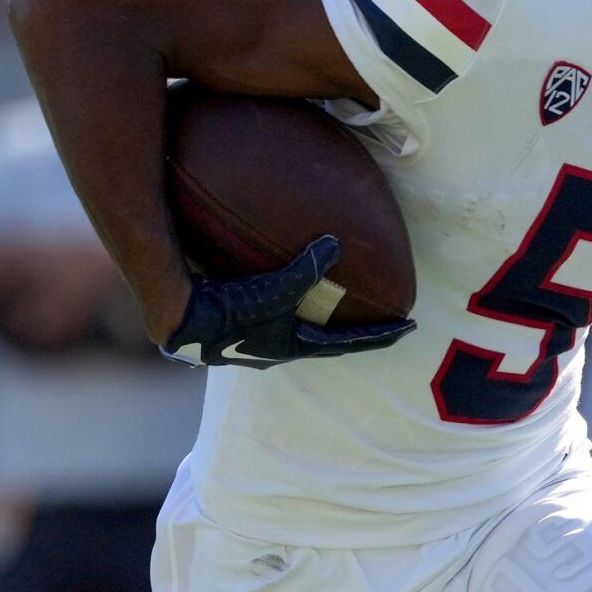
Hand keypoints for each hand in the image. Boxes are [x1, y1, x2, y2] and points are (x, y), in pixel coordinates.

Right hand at [161, 236, 414, 368]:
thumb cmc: (229, 310)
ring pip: (305, 330)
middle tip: (383, 320)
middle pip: (329, 341)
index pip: (349, 342)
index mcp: (295, 345)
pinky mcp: (242, 326)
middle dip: (355, 331)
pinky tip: (294, 291)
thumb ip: (306, 269)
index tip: (410, 328)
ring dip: (325, 319)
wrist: (181, 323)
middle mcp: (281, 347)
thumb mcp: (274, 290)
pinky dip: (298, 305)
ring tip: (341, 306)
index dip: (381, 335)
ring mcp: (260, 339)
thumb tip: (334, 244)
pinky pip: (282, 315)